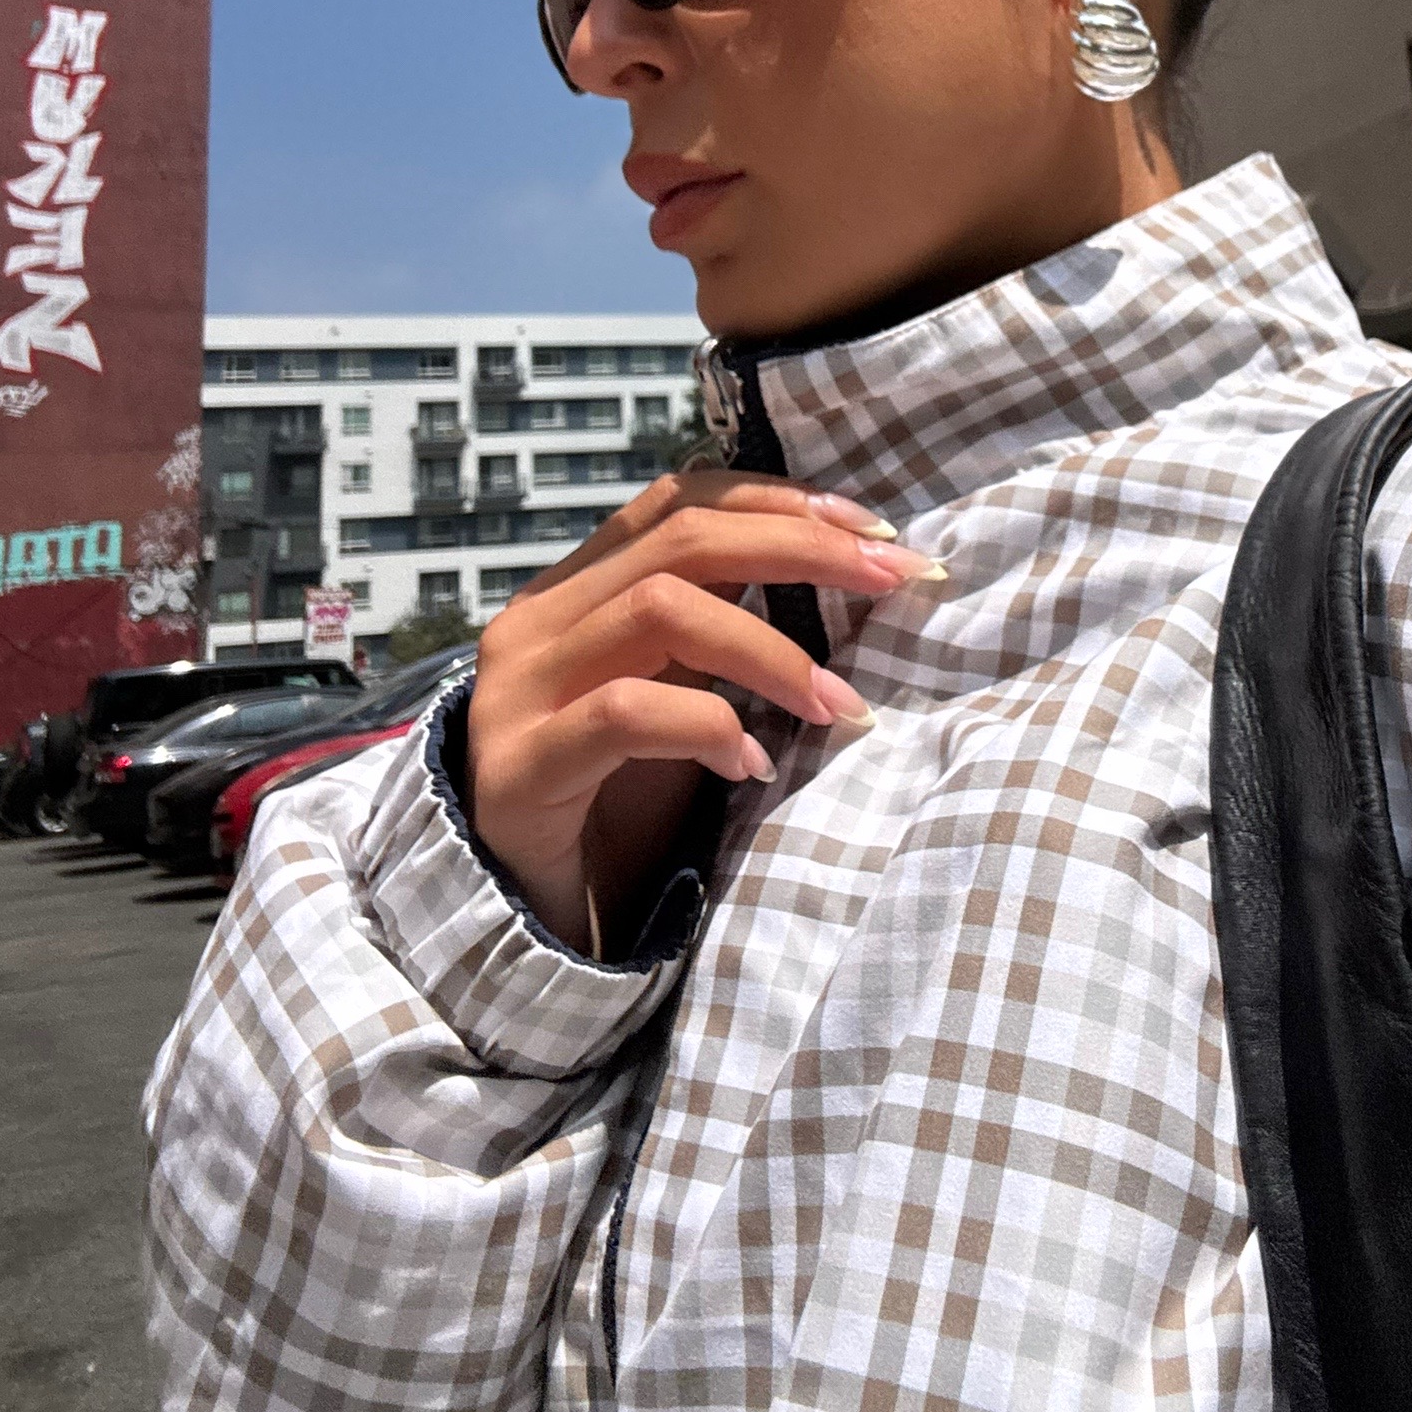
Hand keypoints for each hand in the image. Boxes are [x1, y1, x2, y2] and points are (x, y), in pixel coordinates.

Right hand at [465, 470, 939, 949]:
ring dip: (773, 651)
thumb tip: (841, 565)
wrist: (518, 911)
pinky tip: (751, 764)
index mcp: (574, 588)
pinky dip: (707, 725)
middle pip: (684, 539)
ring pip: (660, 609)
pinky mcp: (521, 764)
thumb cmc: (614, 796)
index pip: (678, 499)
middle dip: (803, 548)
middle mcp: (538, 620)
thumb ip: (718, 625)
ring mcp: (519, 688)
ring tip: (838, 705)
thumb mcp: (673, 690)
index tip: (873, 526)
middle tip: (893, 577)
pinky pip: (626, 711)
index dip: (779, 499)